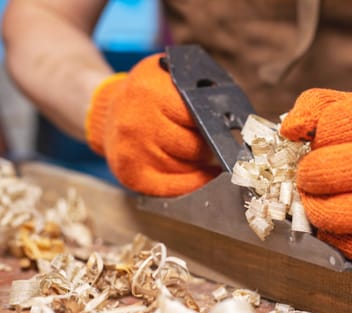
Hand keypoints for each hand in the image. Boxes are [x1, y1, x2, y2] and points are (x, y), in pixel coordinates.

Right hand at [85, 53, 219, 195]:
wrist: (110, 113)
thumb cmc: (149, 96)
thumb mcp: (170, 76)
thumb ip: (198, 87)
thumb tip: (233, 112)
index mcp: (149, 91)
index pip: (201, 115)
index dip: (217, 123)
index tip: (229, 127)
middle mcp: (136, 123)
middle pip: (196, 147)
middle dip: (211, 145)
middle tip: (214, 141)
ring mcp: (132, 152)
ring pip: (189, 168)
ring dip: (201, 163)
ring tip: (201, 152)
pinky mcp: (132, 176)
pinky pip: (175, 187)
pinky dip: (194, 182)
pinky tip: (204, 174)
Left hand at [280, 89, 351, 264]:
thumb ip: (318, 106)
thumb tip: (288, 130)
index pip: (324, 127)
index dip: (317, 140)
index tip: (327, 146)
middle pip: (319, 172)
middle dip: (307, 176)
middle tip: (315, 178)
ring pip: (327, 214)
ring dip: (315, 208)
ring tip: (325, 200)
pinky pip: (346, 245)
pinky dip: (335, 235)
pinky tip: (347, 221)